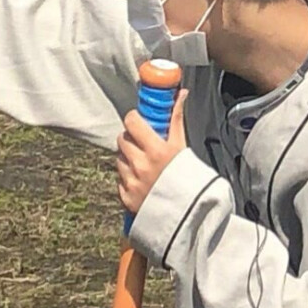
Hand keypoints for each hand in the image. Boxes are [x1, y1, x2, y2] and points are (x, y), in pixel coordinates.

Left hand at [116, 88, 188, 213]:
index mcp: (156, 150)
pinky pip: (120, 180)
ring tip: (144, 166)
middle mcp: (141, 165)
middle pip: (122, 139)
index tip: (138, 122)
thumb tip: (180, 95)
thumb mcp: (183, 147)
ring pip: (119, 159)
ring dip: (128, 159)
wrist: (187, 212)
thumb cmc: (187, 179)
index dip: (133, 120)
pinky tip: (142, 182)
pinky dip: (128, 179)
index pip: (131, 122)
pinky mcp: (126, 197)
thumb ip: (177, 119)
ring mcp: (132, 182)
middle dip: (130, 139)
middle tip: (142, 144)